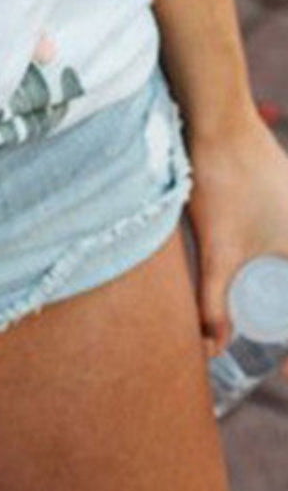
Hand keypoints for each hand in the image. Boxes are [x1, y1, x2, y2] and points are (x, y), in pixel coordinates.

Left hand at [185, 105, 287, 379]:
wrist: (217, 115)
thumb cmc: (222, 180)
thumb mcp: (217, 250)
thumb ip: (213, 302)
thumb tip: (211, 349)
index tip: (285, 376)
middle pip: (287, 285)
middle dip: (281, 316)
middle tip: (273, 351)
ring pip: (284, 260)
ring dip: (274, 288)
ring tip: (257, 310)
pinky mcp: (279, 186)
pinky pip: (280, 237)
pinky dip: (271, 259)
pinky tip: (255, 264)